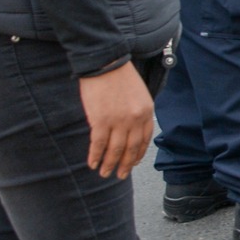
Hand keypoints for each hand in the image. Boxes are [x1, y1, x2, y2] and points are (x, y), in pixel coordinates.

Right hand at [77, 61, 152, 179]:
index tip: (132, 163)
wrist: (105, 63)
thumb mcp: (139, 94)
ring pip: (115, 150)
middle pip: (130, 148)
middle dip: (125, 165)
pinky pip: (99, 145)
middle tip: (120, 175)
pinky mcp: (101, 121)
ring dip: (110, 164)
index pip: (144, 140)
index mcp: (147, 112)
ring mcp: (118, 121)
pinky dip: (95, 156)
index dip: (138, 154)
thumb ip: (138, 112)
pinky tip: (93, 163)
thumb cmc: (120, 76)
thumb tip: (132, 131)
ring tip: (105, 173)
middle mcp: (135, 119)